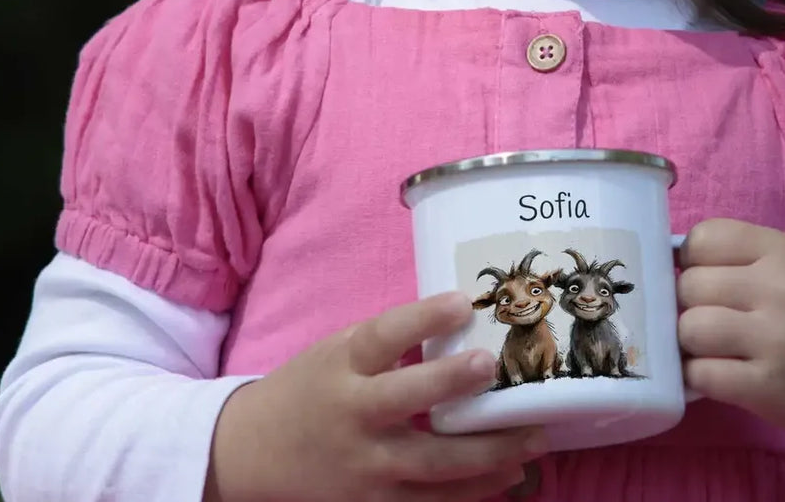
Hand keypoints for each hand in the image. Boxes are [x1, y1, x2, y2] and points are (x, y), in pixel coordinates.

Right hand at [205, 292, 546, 501]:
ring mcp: (363, 469)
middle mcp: (353, 417)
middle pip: (407, 399)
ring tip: (533, 438)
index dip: (422, 318)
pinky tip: (509, 477)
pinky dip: (472, 494)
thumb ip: (390, 341)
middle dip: (452, 383)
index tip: (463, 302)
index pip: (383, 336)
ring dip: (488, 454)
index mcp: (342, 367)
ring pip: (432, 466)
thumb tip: (462, 317)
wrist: (251, 454)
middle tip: (493, 365)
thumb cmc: (311, 388)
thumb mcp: (338, 351)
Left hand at [677, 219, 784, 501]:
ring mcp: (776, 340)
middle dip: (687, 304)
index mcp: (782, 250)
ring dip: (689, 342)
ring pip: (689, 328)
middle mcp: (782, 289)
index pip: (702, 238)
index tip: (704, 278)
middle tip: (710, 317)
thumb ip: (735, 257)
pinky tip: (715, 372)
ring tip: (711, 346)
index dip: (690, 260)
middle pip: (689, 285)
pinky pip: (700, 373)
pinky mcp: (768, 387)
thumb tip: (661, 262)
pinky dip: (696, 375)